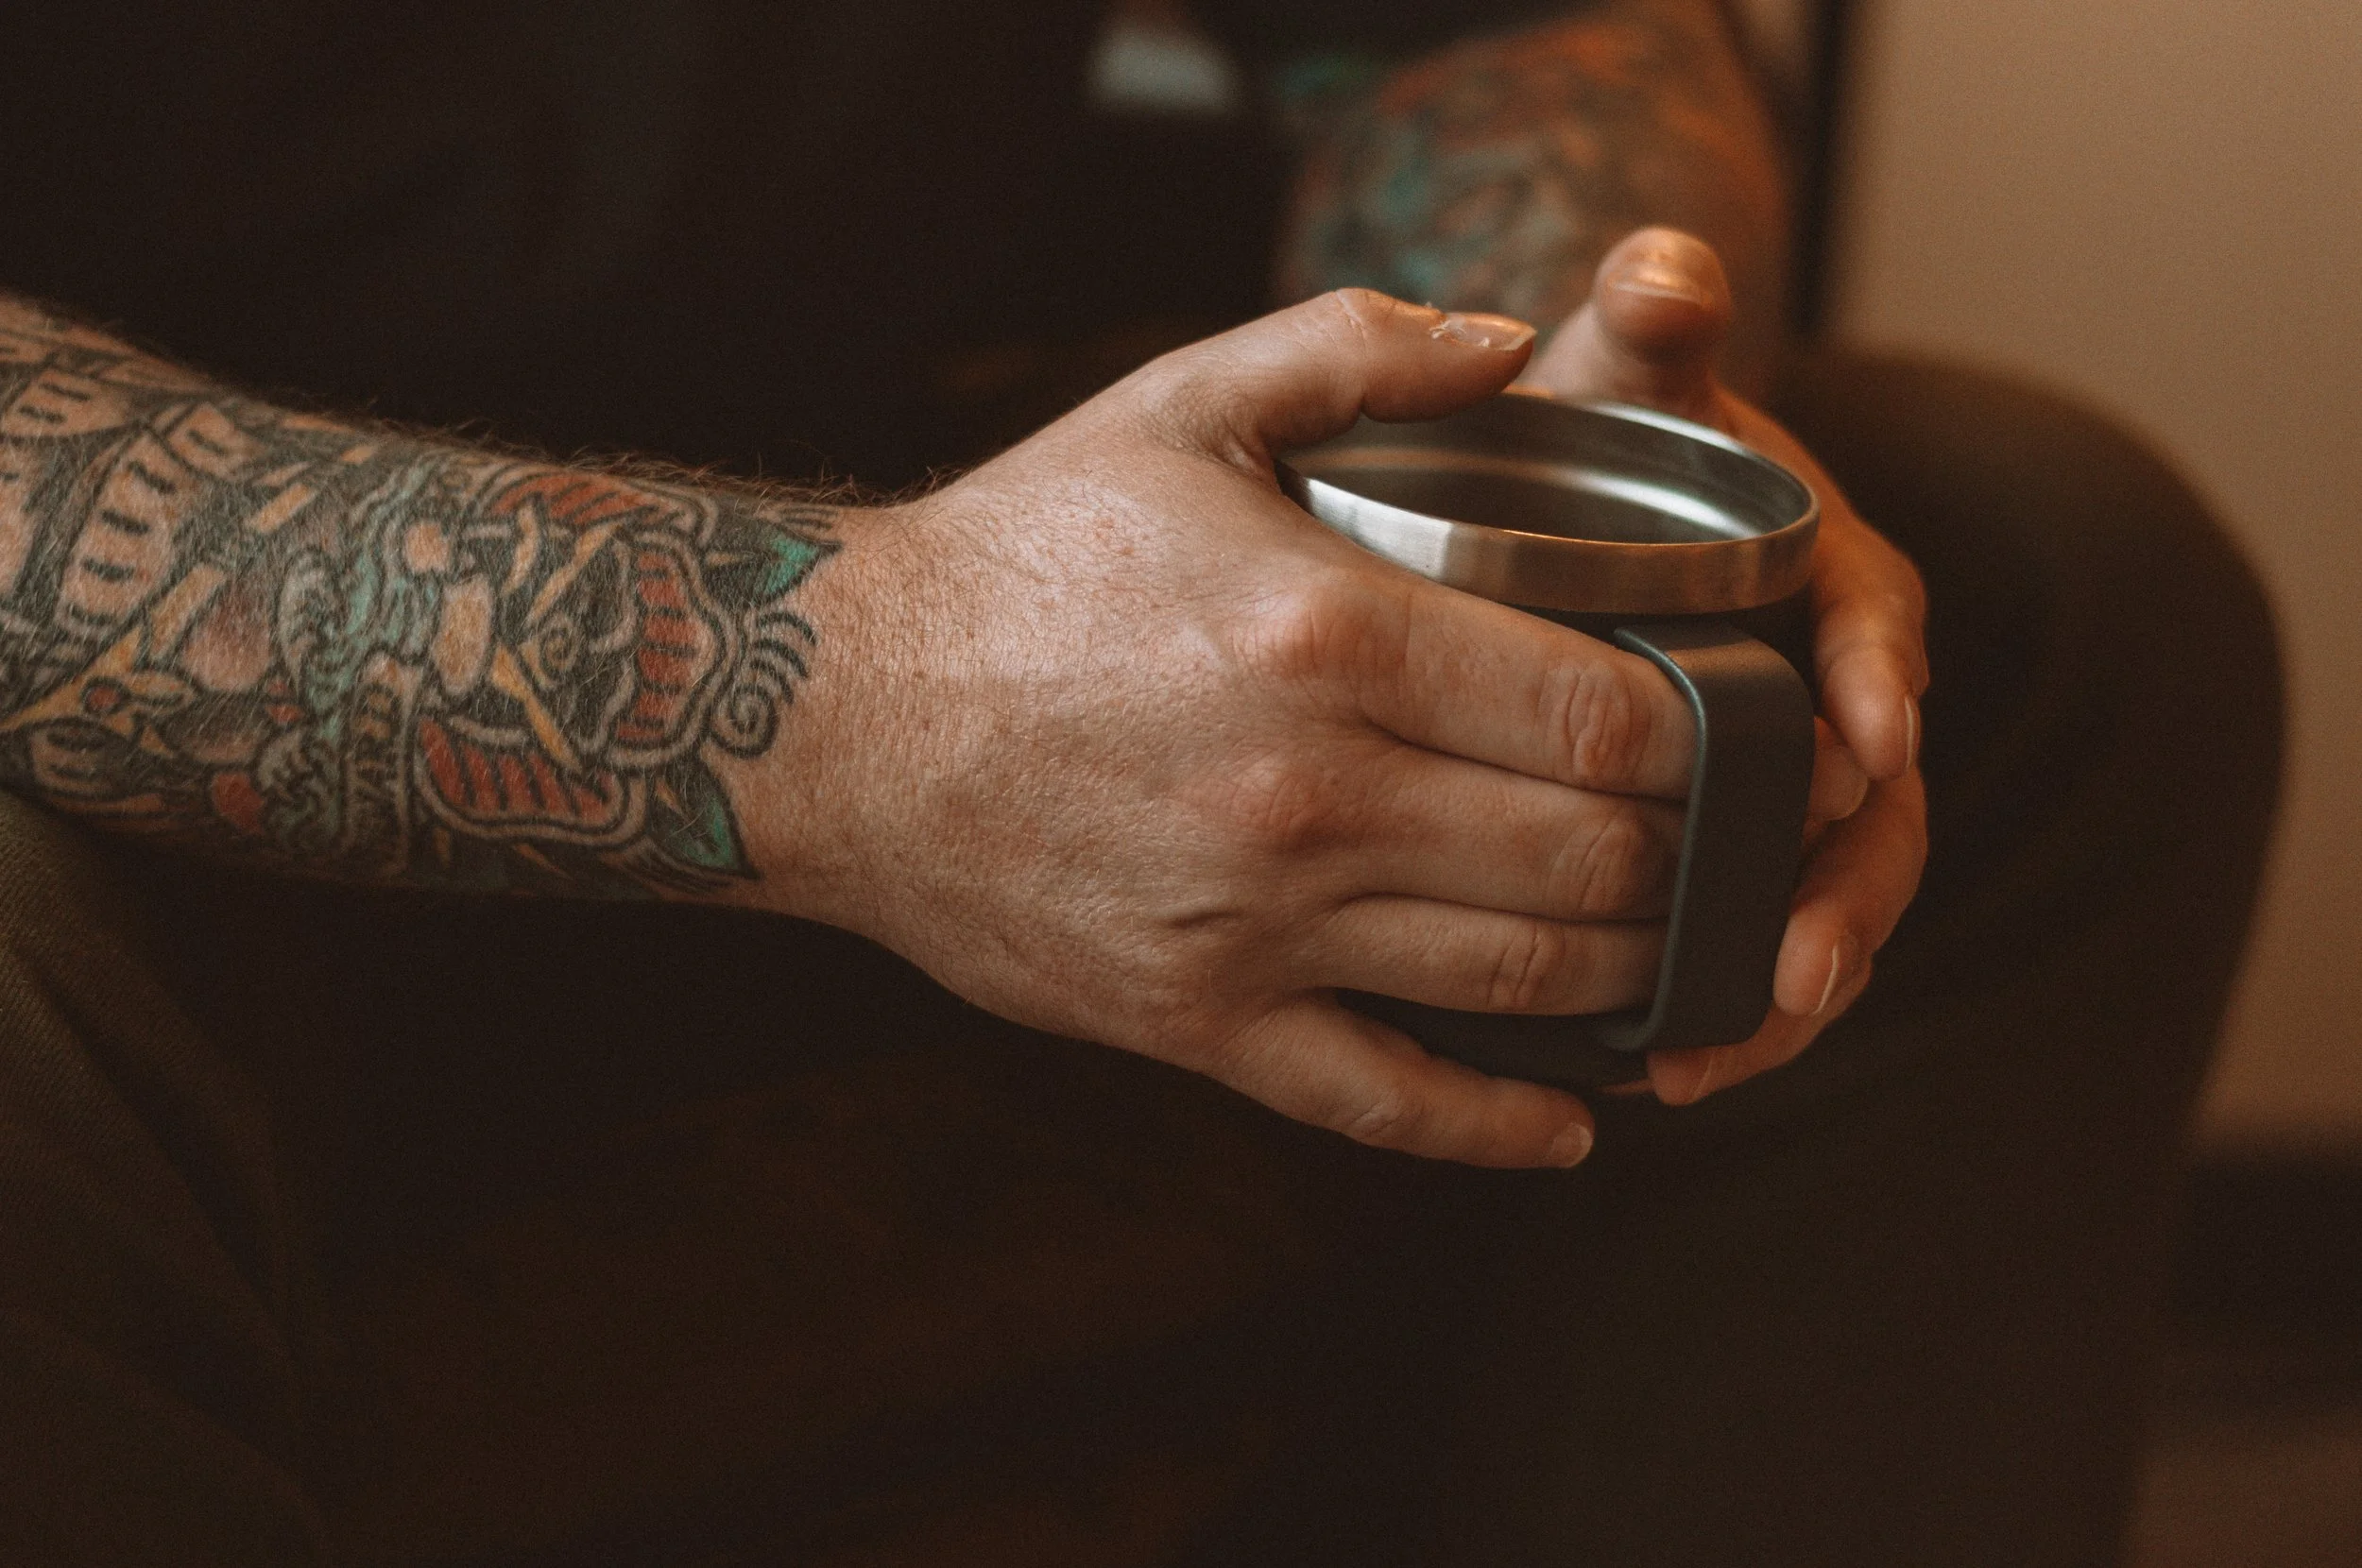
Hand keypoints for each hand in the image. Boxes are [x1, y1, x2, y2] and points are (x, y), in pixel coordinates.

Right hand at [733, 290, 1867, 1165]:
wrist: (830, 712)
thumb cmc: (1019, 556)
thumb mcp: (1177, 404)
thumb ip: (1361, 351)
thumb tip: (1522, 345)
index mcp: (1327, 636)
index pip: (1604, 715)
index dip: (1713, 731)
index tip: (1739, 720)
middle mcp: (1306, 797)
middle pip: (1595, 858)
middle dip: (1698, 852)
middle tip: (1735, 834)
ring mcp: (1252, 928)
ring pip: (1520, 981)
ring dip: (1637, 972)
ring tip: (1684, 942)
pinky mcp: (1193, 1023)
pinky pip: (1384, 1103)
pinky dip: (1500, 1129)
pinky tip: (1575, 1124)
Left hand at [1525, 227, 1929, 1104]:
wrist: (1564, 520)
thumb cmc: (1599, 449)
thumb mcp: (1623, 381)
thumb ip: (1649, 328)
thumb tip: (1666, 269)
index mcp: (1823, 582)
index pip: (1879, 631)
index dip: (1877, 682)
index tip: (1866, 741)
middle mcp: (1823, 697)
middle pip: (1870, 809)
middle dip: (1842, 895)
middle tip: (1793, 971)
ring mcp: (1779, 790)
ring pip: (1813, 900)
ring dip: (1776, 986)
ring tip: (1705, 1058)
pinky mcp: (1721, 857)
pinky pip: (1745, 943)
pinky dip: (1712, 1009)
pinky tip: (1641, 1070)